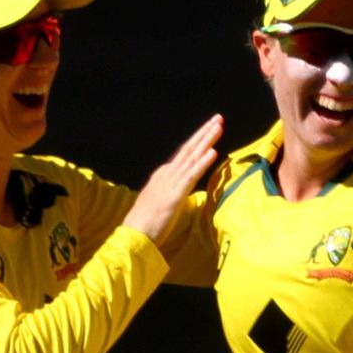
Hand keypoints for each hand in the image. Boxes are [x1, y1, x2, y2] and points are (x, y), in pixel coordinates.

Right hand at [124, 114, 223, 245]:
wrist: (133, 234)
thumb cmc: (146, 224)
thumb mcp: (160, 203)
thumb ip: (170, 194)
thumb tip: (177, 193)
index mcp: (163, 176)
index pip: (184, 154)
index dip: (198, 140)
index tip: (210, 129)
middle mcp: (167, 174)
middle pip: (189, 149)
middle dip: (204, 132)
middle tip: (218, 118)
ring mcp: (171, 182)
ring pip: (192, 157)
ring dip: (207, 140)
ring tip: (219, 126)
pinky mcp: (176, 194)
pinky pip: (192, 175)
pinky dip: (203, 162)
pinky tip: (214, 151)